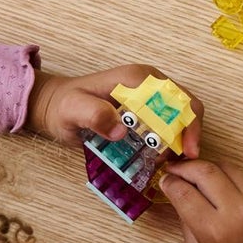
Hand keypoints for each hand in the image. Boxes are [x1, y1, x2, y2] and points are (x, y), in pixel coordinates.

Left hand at [26, 63, 203, 156]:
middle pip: (186, 106)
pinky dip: (170, 141)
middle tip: (180, 162)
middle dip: (189, 134)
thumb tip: (122, 131)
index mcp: (138, 79)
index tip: (187, 151)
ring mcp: (149, 96)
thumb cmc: (63, 105)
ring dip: (180, 140)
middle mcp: (149, 84)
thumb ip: (94, 115)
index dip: (188, 123)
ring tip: (168, 162)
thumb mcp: (73, 109)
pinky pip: (167, 123)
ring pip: (179, 116)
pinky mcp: (145, 109)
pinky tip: (161, 157)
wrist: (54, 105)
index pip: (177, 98)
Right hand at [156, 159, 242, 242]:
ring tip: (195, 172)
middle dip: (186, 167)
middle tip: (175, 169)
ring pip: (227, 167)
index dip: (170, 183)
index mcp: (213, 231)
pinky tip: (216, 183)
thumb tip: (177, 195)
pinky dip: (226, 177)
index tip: (165, 180)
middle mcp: (236, 212)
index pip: (184, 193)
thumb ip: (186, 222)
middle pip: (205, 172)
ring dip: (207, 166)